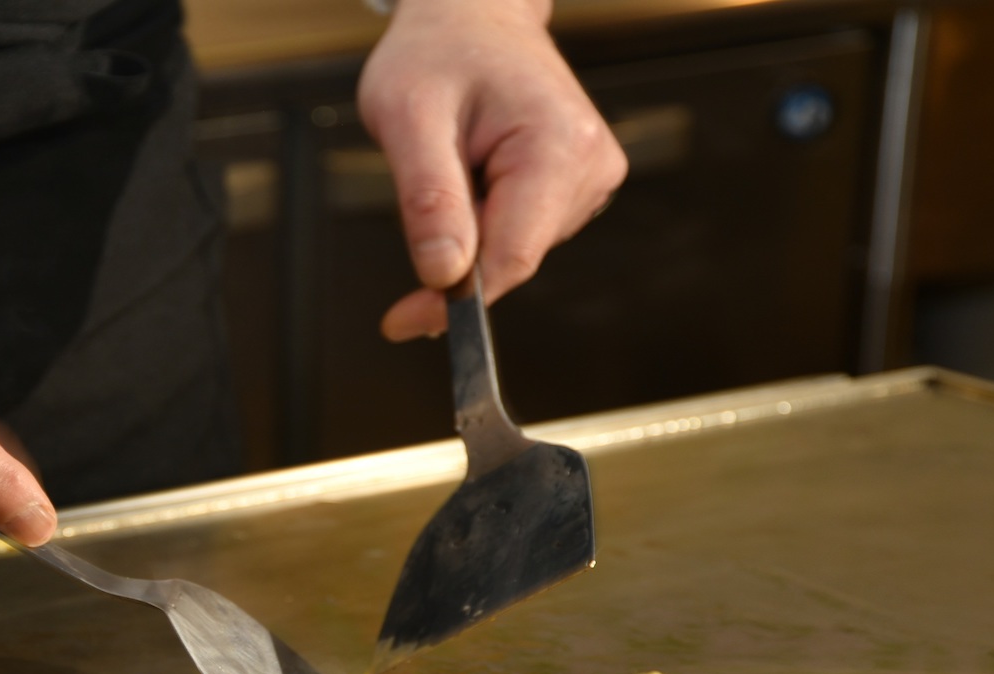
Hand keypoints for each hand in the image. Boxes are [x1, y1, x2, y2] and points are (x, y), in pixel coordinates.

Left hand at [358, 0, 625, 339]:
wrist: (472, 15)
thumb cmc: (436, 54)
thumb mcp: (408, 117)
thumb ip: (429, 198)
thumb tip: (444, 275)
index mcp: (560, 145)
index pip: (512, 258)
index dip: (454, 302)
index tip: (402, 323)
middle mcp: (592, 165)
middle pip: (513, 257)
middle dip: (457, 253)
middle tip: (418, 193)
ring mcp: (592, 177)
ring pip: (514, 248)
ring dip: (469, 229)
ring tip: (452, 159)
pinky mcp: (578, 185)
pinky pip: (519, 231)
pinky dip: (484, 218)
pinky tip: (473, 169)